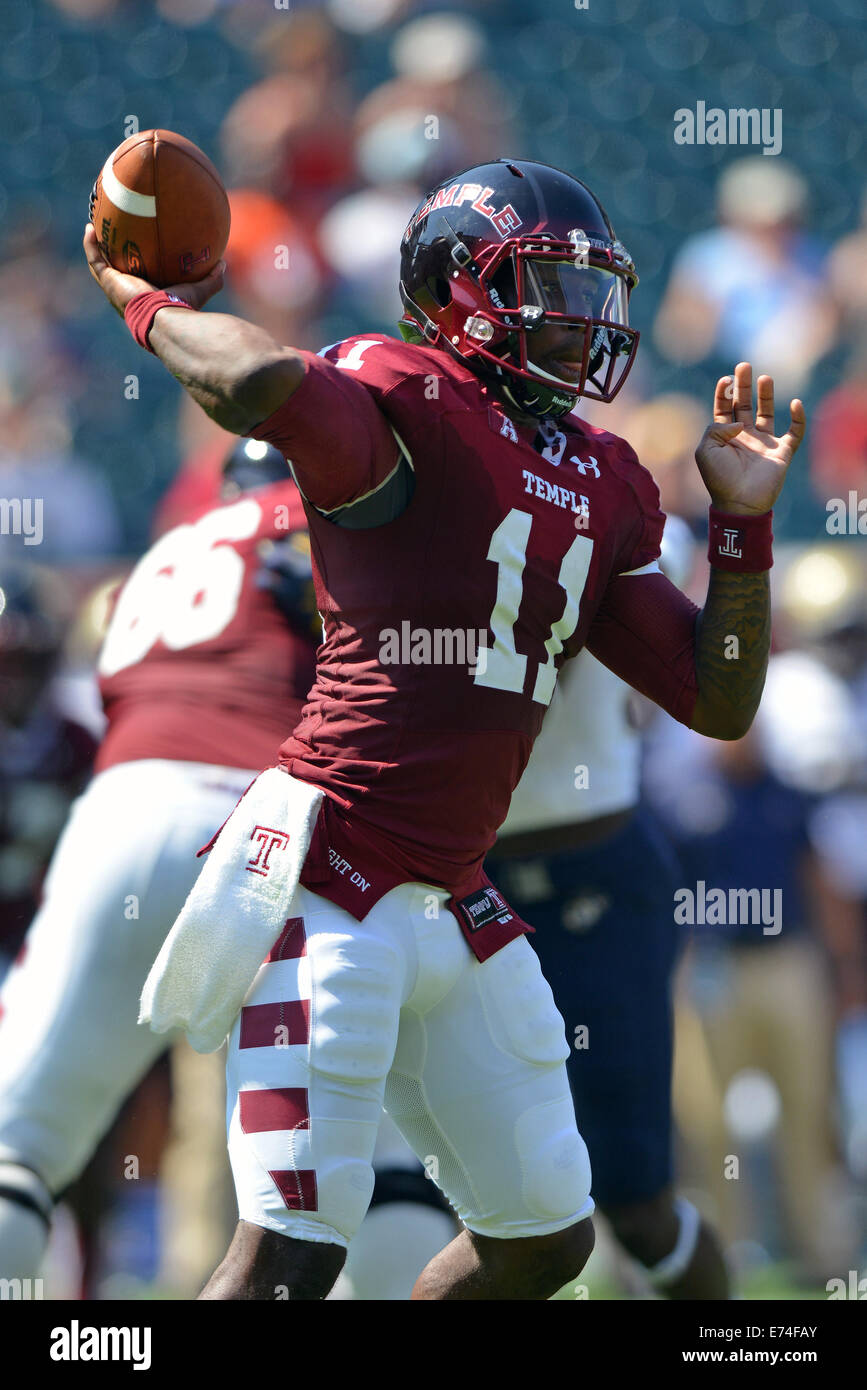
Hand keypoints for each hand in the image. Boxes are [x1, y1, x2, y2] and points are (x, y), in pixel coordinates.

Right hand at [83, 223, 224, 316]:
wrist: (164, 318)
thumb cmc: (182, 308)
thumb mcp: (199, 290)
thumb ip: (212, 277)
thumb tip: (223, 262)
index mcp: (146, 295)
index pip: (139, 277)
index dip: (136, 264)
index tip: (137, 248)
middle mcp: (128, 292)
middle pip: (117, 269)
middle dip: (113, 253)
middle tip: (113, 233)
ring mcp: (116, 287)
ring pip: (101, 264)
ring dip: (97, 246)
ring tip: (96, 225)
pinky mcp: (109, 282)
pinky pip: (95, 260)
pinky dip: (90, 245)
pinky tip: (90, 227)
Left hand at [695, 362, 805, 515]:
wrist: (740, 502)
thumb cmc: (719, 479)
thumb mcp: (705, 451)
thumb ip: (715, 429)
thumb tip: (736, 422)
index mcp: (724, 437)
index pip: (724, 409)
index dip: (724, 393)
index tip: (726, 379)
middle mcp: (745, 437)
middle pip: (745, 405)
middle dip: (744, 385)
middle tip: (744, 366)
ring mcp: (764, 444)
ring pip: (767, 413)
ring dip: (767, 395)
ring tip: (765, 377)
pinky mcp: (782, 452)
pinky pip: (795, 432)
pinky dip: (798, 418)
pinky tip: (795, 403)